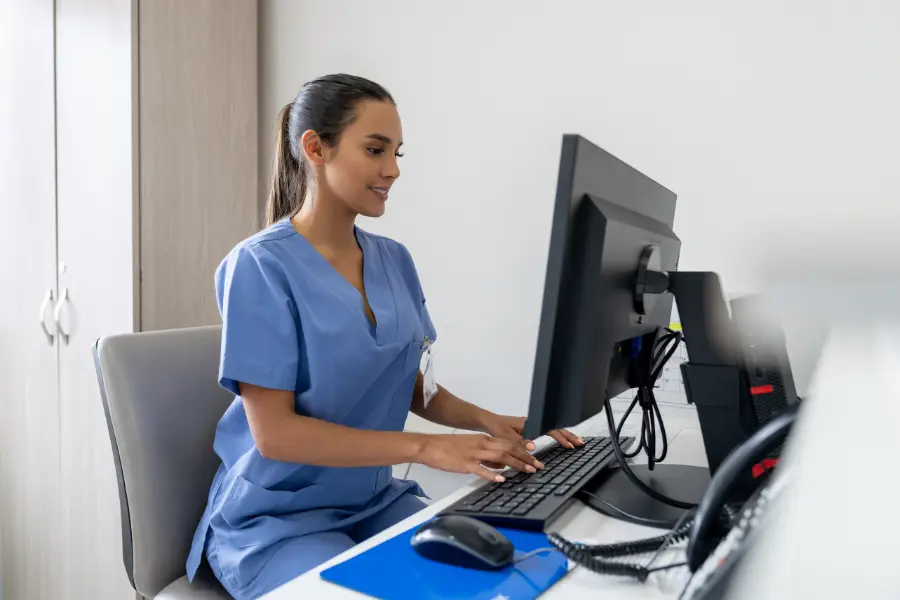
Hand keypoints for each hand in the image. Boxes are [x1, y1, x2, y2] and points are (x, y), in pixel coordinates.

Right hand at [416, 433, 545, 482]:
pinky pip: (481, 468)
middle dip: (526, 457)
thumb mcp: (471, 447)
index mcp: (483, 439)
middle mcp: (481, 444)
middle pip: (508, 449)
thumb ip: (487, 455)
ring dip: (516, 463)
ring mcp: (473, 453)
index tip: (535, 457)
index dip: (523, 450)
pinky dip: (492, 473)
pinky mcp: (464, 463)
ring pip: (500, 456)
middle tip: (538, 465)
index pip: (508, 443)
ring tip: (528, 470)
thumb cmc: (448, 448)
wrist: (429, 446)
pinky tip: (501, 478)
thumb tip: (502, 466)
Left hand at [481, 414, 585, 453]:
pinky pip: (548, 431)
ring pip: (553, 428)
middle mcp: (534, 423)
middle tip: (580, 443)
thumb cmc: (496, 428)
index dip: (560, 437)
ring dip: (565, 434)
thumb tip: (533, 447)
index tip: (569, 445)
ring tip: (576, 441)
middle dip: (569, 435)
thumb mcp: (506, 436)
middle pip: (555, 428)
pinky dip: (557, 435)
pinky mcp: (531, 429)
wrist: (488, 422)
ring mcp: (534, 425)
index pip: (550, 429)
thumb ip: (519, 442)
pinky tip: (562, 440)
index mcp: (530, 423)